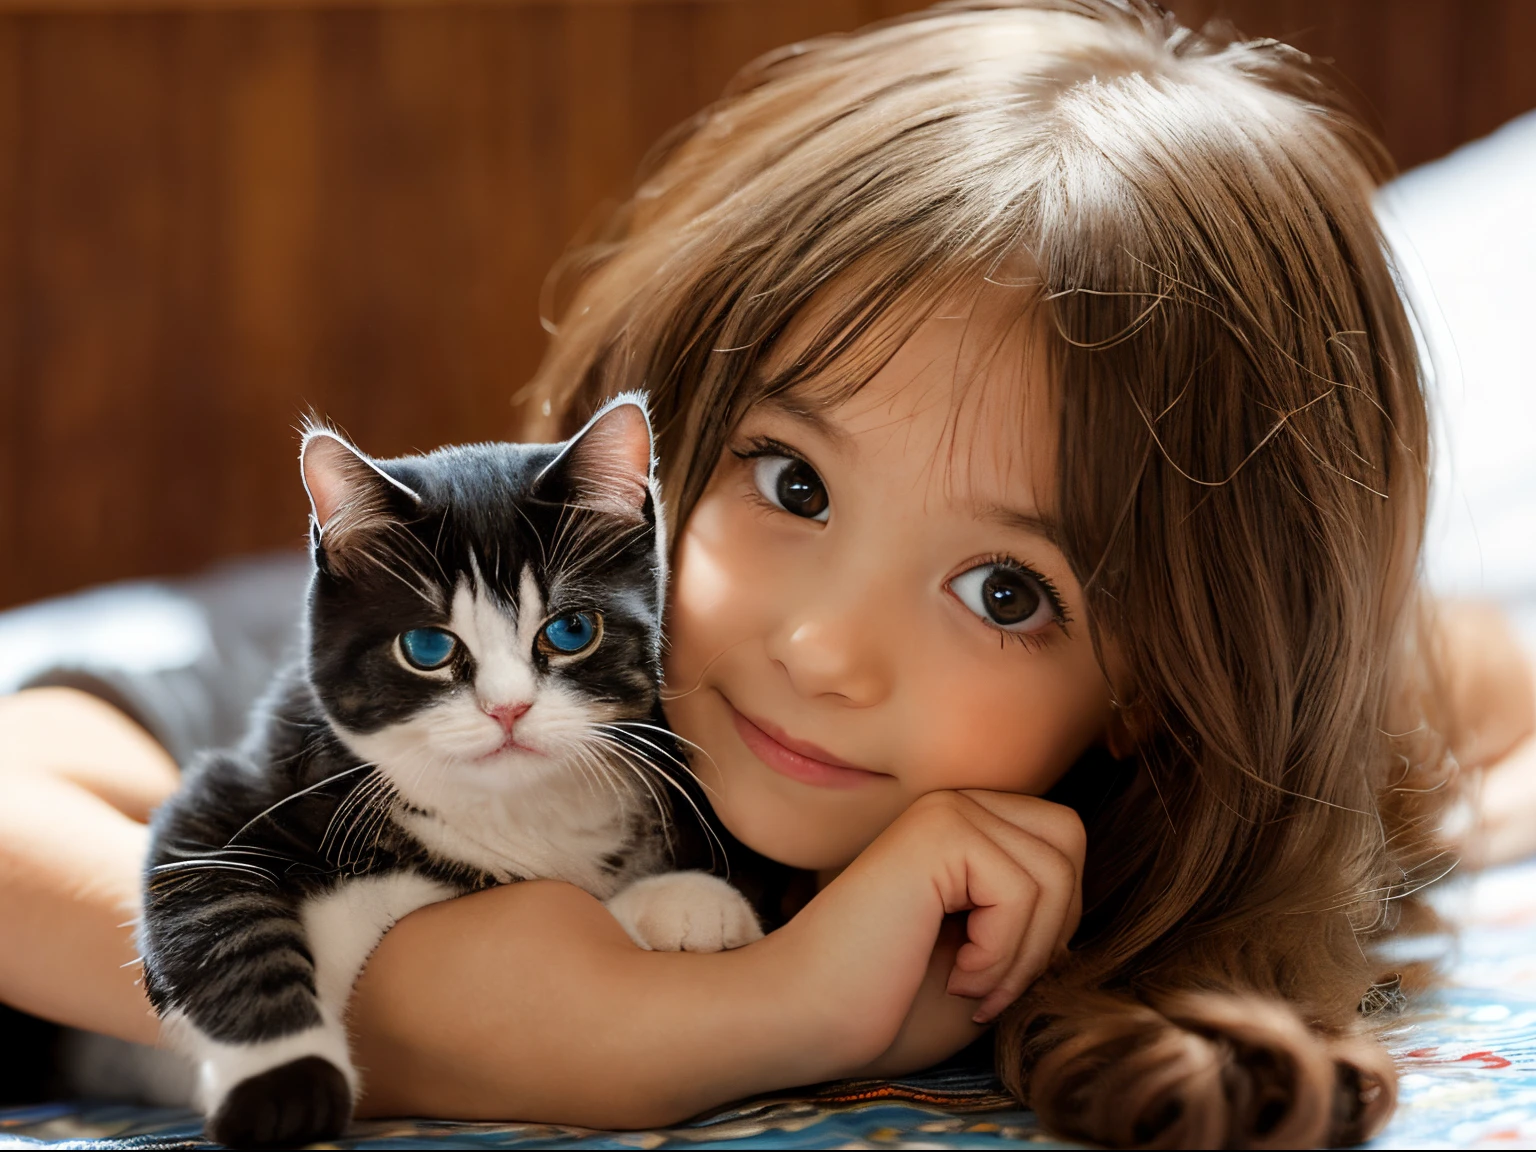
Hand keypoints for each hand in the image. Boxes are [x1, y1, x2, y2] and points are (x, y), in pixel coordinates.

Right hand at [780, 789, 1084, 1066]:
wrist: (806, 1017)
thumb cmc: (886, 1001)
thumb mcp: (987, 957)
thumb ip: (1034, 917)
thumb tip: (1083, 907)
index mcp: (964, 825)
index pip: (1063, 843)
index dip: (1052, 918)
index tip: (997, 974)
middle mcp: (955, 803)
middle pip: (1069, 841)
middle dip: (1050, 926)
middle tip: (991, 981)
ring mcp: (944, 810)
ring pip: (1054, 872)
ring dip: (1022, 953)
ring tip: (968, 985)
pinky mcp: (935, 832)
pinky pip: (1022, 889)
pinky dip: (1001, 951)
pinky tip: (954, 973)